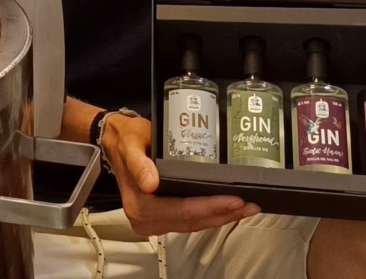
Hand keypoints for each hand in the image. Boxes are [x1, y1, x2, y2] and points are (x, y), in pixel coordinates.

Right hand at [97, 109, 258, 237]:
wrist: (116, 141)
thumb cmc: (126, 140)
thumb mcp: (130, 143)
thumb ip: (138, 162)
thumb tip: (150, 182)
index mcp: (140, 205)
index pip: (182, 211)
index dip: (210, 207)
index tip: (233, 199)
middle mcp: (146, 219)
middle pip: (193, 221)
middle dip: (223, 214)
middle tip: (249, 204)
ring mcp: (155, 221)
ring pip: (195, 224)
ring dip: (221, 217)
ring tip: (246, 207)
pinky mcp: (164, 217)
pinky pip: (191, 220)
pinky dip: (211, 215)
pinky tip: (228, 208)